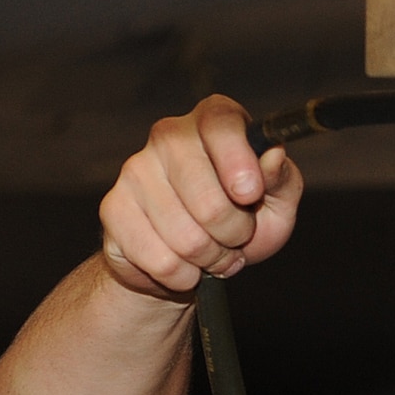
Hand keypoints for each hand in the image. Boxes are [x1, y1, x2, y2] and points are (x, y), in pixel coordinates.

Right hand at [98, 95, 303, 299]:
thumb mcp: (277, 201)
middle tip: (238, 238)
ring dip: (211, 258)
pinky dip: (183, 276)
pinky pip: (160, 260)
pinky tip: (186, 267)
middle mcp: (169, 135)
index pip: (221, 124)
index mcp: (213, 119)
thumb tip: (273, 156)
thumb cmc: (242, 220)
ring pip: (186, 237)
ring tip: (214, 253)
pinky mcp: (113, 208)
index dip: (238, 162)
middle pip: (207, 197)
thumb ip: (280, 178)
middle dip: (234, 233)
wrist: (193, 260)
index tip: (250, 194)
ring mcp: (136, 170)